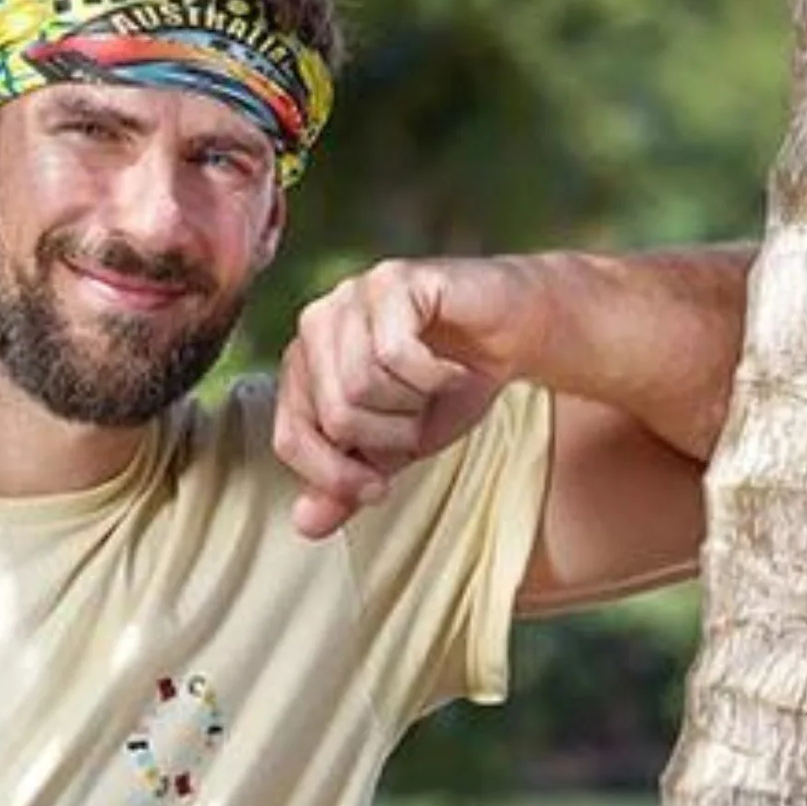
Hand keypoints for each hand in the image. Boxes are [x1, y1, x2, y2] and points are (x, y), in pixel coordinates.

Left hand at [275, 259, 515, 539]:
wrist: (516, 332)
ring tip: (434, 390)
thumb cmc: (449, 387)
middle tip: (419, 421)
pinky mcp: (392, 279)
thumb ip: (347, 484)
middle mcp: (316, 325)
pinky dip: (434, 376)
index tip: (379, 488)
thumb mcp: (396, 448)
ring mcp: (350, 296)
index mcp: (303, 365)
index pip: (290, 435)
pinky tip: (450, 368)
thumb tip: (305, 525)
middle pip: (333, 415)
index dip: (334, 474)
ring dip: (413, 405)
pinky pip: (395, 353)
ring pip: (361, 386)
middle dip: (389, 436)